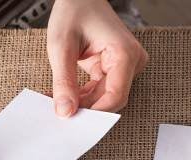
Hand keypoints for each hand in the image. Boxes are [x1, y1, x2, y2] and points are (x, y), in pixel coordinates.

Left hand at [47, 0, 147, 116]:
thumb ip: (63, 81)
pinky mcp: (117, 68)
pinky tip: (67, 95)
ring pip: (105, 97)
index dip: (94, 111)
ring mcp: (127, 65)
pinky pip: (102, 89)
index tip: (72, 118)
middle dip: (85, 107)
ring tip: (58, 100)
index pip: (115, 96)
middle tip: (60, 112)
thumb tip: (65, 111)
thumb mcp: (61, 46)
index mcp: (124, 53)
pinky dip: (83, 94)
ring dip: (82, 102)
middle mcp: (132, 61)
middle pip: (110, 98)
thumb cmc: (74, 10)